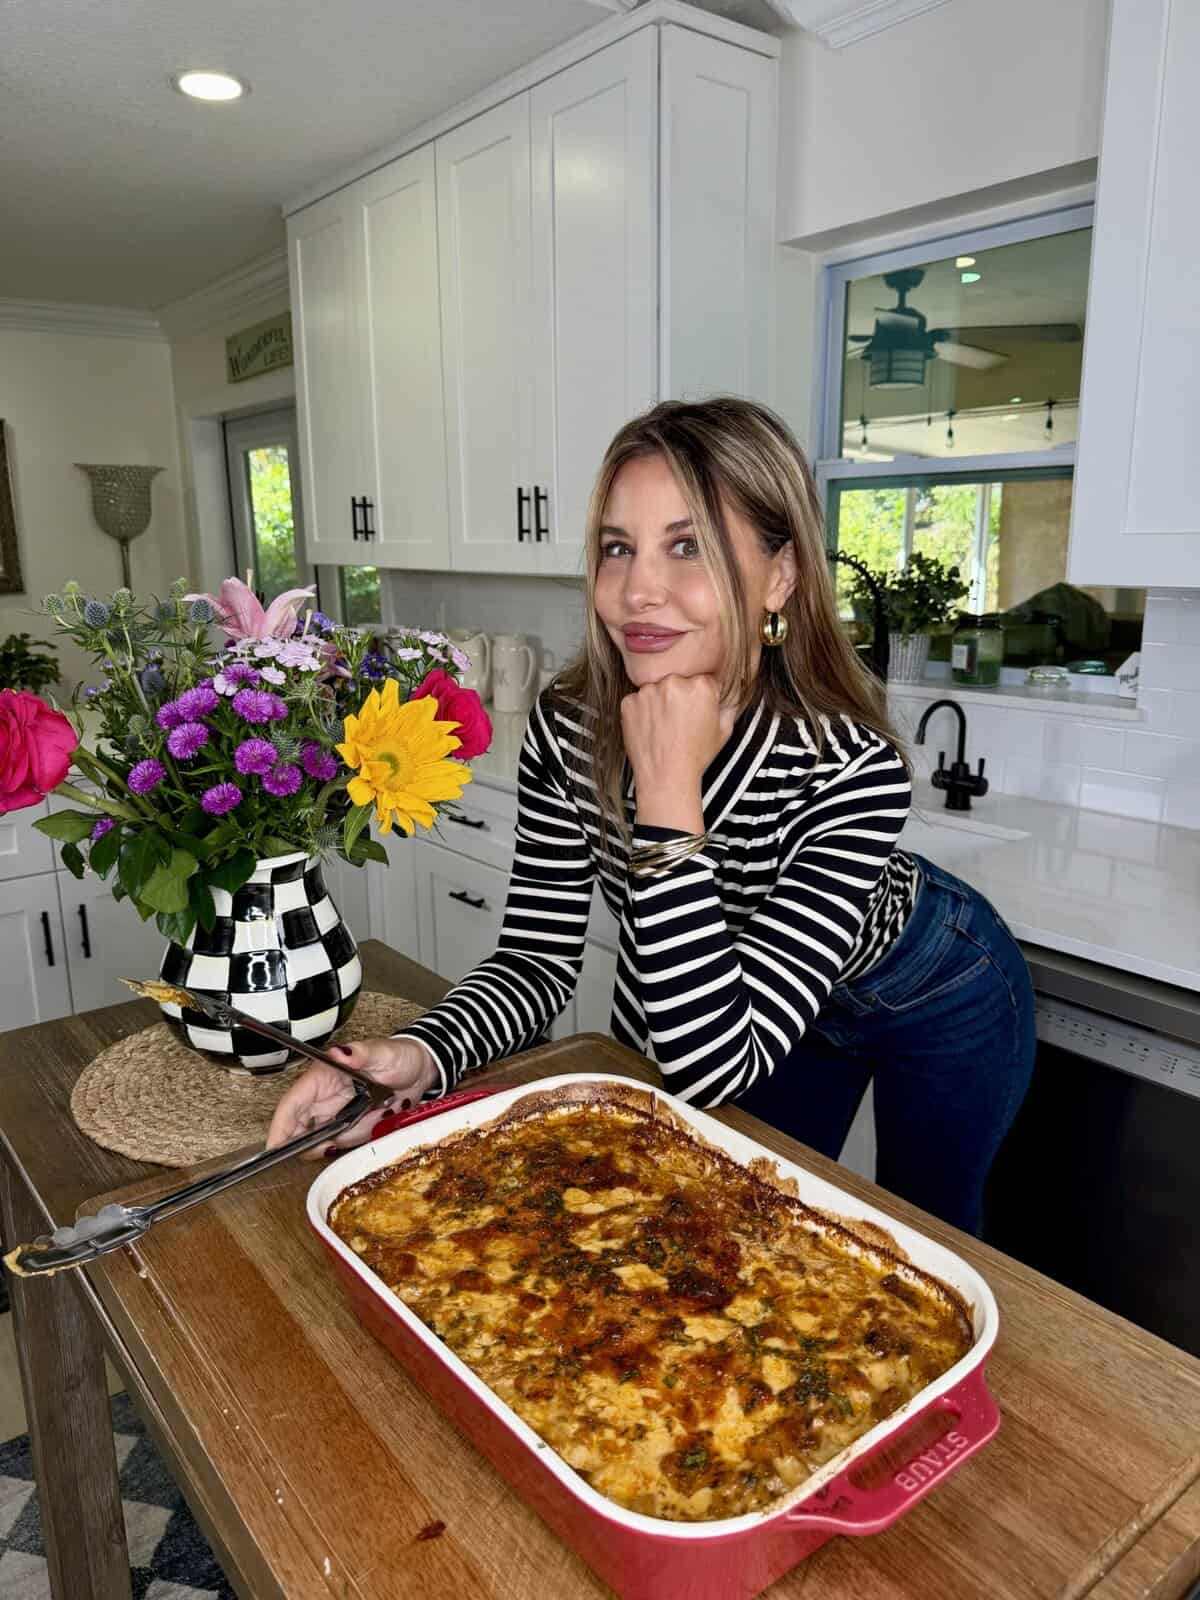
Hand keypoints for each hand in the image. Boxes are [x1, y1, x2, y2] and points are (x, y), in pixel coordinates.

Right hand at [265, 1036, 438, 1158]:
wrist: (421, 1070)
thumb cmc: (399, 1055)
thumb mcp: (382, 1052)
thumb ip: (361, 1053)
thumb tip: (340, 1052)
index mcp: (323, 1076)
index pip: (293, 1104)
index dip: (281, 1126)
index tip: (274, 1147)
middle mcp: (323, 1096)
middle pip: (298, 1127)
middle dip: (304, 1144)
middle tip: (325, 1149)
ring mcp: (335, 1113)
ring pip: (319, 1139)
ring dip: (335, 1141)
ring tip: (365, 1122)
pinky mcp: (348, 1124)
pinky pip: (341, 1141)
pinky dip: (350, 1142)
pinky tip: (367, 1126)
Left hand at [621, 675, 736, 828]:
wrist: (666, 778)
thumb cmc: (696, 756)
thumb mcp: (724, 730)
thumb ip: (730, 704)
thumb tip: (732, 689)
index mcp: (701, 686)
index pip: (702, 680)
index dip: (700, 698)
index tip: (697, 712)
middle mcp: (673, 683)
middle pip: (677, 681)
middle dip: (678, 697)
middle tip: (679, 722)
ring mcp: (648, 692)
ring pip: (656, 689)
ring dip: (658, 703)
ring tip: (664, 728)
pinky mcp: (629, 703)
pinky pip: (636, 701)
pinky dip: (641, 712)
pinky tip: (651, 729)